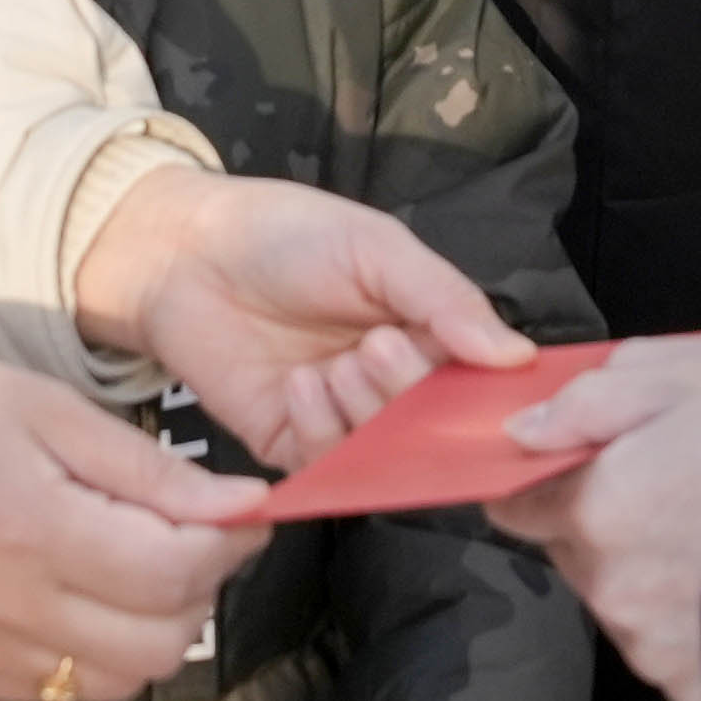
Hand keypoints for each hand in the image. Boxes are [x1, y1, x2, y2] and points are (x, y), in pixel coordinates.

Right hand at [0, 333, 266, 700]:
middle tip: (189, 532)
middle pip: (159, 641)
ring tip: (132, 562)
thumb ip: (148, 469)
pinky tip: (76, 589)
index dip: (230, 543)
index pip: (171, 571)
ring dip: (154, 627)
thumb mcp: (45, 406)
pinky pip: (66, 688)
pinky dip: (96, 647)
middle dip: (199, 588)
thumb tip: (243, 507)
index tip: (244, 510)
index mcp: (24, 524)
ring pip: (122, 680)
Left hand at [75, 167, 536, 464]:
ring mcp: (342, 415)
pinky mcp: (291, 442)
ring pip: (385, 451)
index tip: (482, 388)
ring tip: (336, 365)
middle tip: (379, 349)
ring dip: (366, 413)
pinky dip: (323, 432)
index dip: (484, 391)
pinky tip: (301, 386)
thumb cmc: (284, 234)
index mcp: (425, 330)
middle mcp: (391, 381)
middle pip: (434, 423)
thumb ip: (446, 299)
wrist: (186, 252)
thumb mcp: (378, 248)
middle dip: (411, 395)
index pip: (477, 380)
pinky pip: (328, 466)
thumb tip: (515, 355)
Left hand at [490, 334, 700, 700]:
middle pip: (582, 558)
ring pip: (637, 609)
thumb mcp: (697, 369)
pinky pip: (691, 661)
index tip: (594, 467)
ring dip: (672, 580)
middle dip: (621, 527)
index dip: (553, 482)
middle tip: (700, 490)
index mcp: (598, 505)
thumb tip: (527, 428)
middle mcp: (615, 589)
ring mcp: (661, 651)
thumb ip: (595, 396)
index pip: (518, 506)